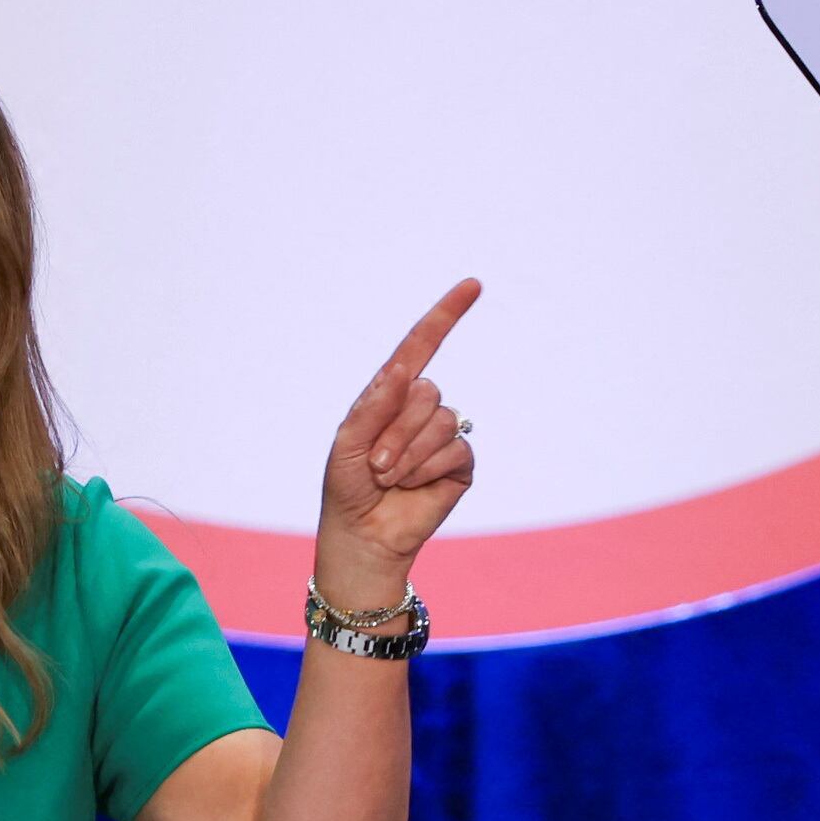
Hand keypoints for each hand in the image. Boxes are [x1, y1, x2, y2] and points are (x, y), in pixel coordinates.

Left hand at [314, 279, 479, 611]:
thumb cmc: (346, 487)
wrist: (363, 535)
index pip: (421, 346)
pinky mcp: (460, 464)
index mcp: (391, 394)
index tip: (473, 285)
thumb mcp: (347, 440)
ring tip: (388, 478)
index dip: (446, 315)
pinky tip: (412, 486)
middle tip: (375, 465)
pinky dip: (427, 470)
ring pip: (440, 422)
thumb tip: (407, 369)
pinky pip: (455, 450)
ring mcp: (443, 435)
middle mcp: (420, 409)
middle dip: (396, 431)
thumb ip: (375, 403)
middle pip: (426, 392)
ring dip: (407, 455)